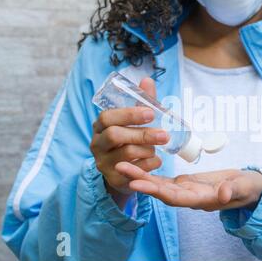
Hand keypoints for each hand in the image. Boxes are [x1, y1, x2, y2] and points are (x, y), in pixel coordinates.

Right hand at [90, 78, 168, 207]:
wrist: (123, 172)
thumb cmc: (129, 140)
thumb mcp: (134, 121)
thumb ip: (142, 102)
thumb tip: (148, 80)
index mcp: (100, 126)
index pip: (107, 117)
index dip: (129, 114)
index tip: (151, 113)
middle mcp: (97, 145)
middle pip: (115, 136)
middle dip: (143, 134)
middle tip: (165, 135)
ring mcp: (103, 164)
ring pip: (127, 154)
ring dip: (148, 150)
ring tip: (157, 148)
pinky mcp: (114, 180)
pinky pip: (136, 172)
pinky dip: (150, 164)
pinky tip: (156, 160)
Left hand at [115, 162, 261, 210]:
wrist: (249, 188)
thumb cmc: (248, 188)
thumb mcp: (245, 187)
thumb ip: (235, 190)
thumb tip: (224, 194)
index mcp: (202, 200)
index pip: (175, 197)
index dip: (155, 191)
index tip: (136, 183)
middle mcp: (190, 198)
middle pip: (161, 191)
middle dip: (141, 180)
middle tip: (120, 167)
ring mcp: (186, 191)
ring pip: (160, 185)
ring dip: (141, 176)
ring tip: (122, 164)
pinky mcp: (186, 183)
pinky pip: (165, 179)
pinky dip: (151, 173)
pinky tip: (139, 164)